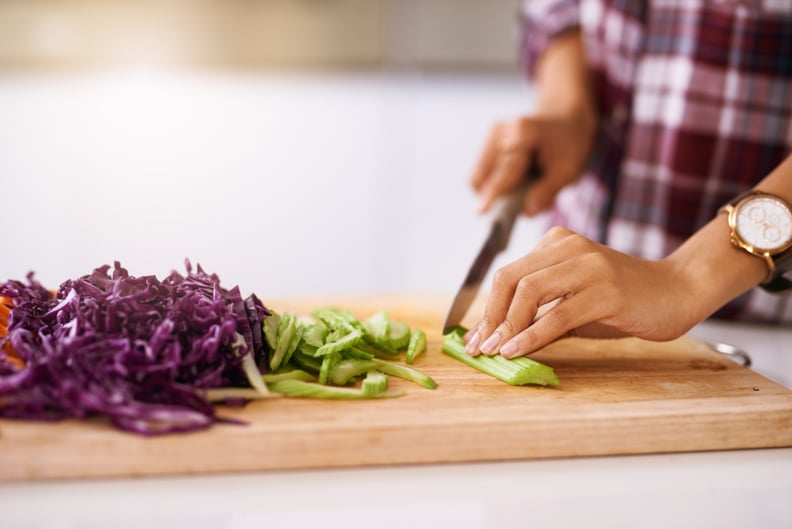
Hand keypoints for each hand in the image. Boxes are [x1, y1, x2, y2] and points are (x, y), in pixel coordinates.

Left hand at [464, 227, 703, 357]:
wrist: (679, 292)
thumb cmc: (623, 302)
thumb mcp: (573, 304)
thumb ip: (539, 315)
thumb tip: (498, 340)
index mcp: (557, 243)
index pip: (508, 274)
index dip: (487, 308)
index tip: (474, 338)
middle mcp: (569, 248)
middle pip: (511, 279)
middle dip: (491, 317)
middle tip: (480, 347)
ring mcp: (589, 267)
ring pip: (530, 292)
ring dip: (507, 326)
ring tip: (495, 351)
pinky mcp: (606, 291)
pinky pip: (558, 314)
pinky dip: (532, 335)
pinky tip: (517, 351)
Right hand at [469, 114, 594, 215]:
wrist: (564, 119)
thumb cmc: (568, 144)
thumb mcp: (569, 169)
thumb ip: (548, 191)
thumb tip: (527, 212)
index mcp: (523, 132)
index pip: (505, 169)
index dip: (493, 192)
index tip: (481, 211)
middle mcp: (501, 130)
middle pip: (485, 177)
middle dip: (499, 196)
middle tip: (524, 199)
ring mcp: (491, 134)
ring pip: (478, 178)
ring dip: (496, 191)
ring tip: (523, 184)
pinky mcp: (486, 141)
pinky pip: (481, 174)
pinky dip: (495, 184)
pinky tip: (516, 177)